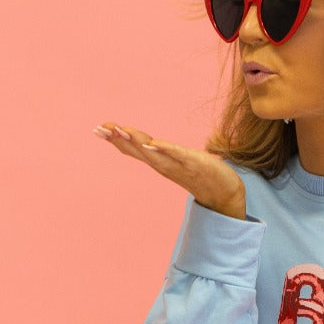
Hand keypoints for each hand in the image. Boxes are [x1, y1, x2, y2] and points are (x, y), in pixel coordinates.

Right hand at [93, 122, 245, 218]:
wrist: (226, 195)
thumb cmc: (202, 177)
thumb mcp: (177, 162)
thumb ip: (162, 153)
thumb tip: (149, 144)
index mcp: (160, 162)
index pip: (134, 148)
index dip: (116, 139)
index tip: (98, 129)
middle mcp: (165, 165)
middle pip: (138, 150)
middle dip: (118, 139)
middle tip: (100, 128)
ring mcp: (179, 165)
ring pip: (153, 153)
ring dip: (136, 142)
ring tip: (121, 131)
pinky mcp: (195, 163)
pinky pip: (178, 155)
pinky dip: (164, 150)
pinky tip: (152, 144)